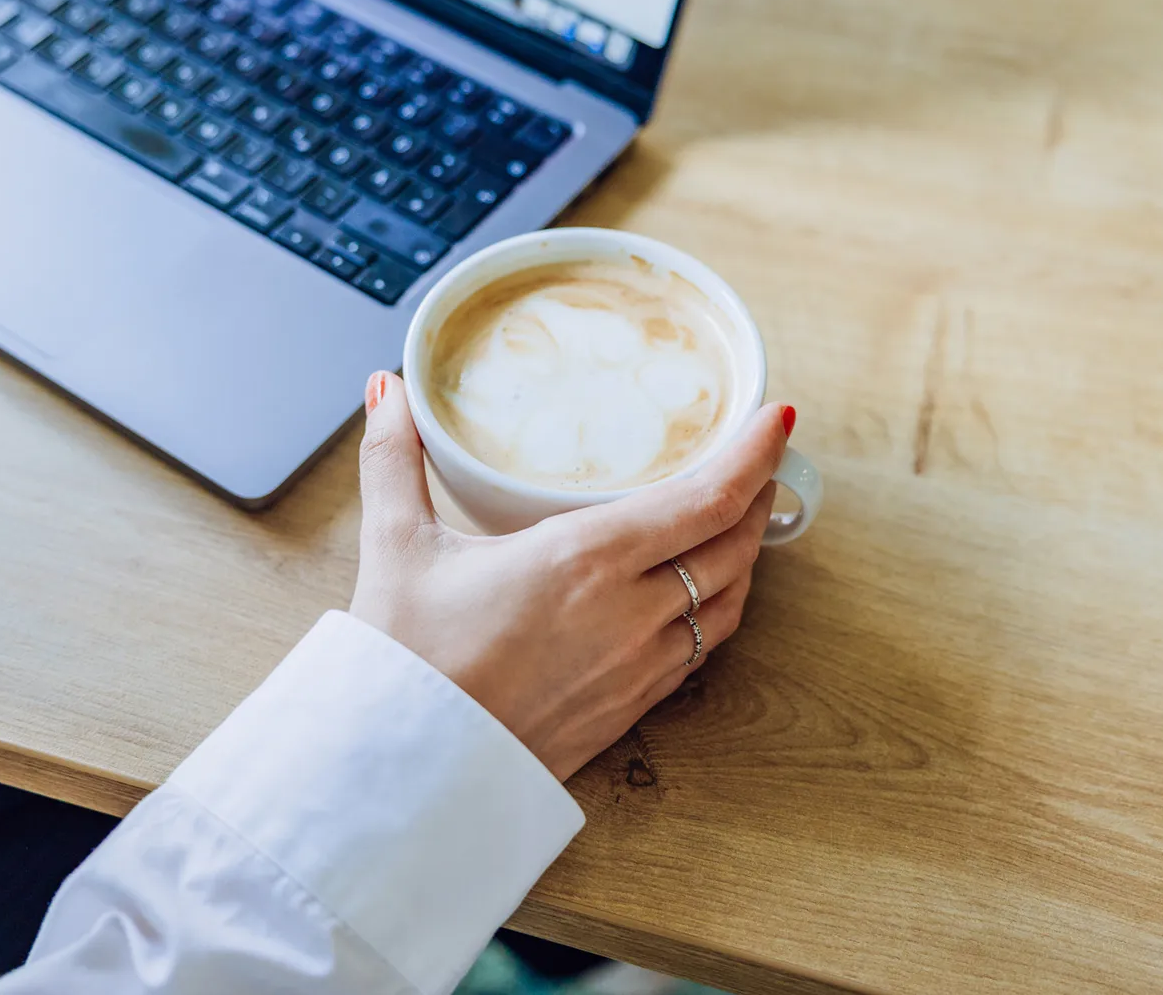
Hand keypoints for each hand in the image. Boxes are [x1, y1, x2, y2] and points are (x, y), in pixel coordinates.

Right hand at [350, 372, 789, 781]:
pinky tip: (703, 592)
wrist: (404, 773)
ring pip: (729, 602)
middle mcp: (629, 612)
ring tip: (743, 516)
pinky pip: (703, 649)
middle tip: (761, 456)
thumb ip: (395, 458)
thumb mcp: (395, 546)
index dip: (754, 454)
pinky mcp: (630, 708)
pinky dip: (720, 607)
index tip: (775, 419)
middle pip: (733, 545)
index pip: (706, 499)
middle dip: (758, 494)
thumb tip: (387, 390)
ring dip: (746, 553)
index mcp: (585, 559)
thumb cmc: (405, 660)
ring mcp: (637, 667)